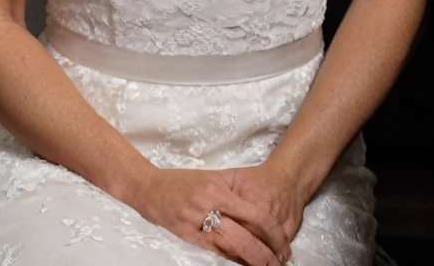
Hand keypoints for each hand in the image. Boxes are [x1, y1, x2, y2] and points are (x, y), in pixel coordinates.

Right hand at [128, 163, 294, 264]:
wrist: (150, 189)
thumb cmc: (183, 181)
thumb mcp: (212, 176)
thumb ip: (235, 187)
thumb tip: (261, 201)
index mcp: (217, 191)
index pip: (253, 214)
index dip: (272, 231)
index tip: (284, 241)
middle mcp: (208, 209)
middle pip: (244, 237)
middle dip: (266, 253)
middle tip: (281, 261)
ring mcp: (197, 227)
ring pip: (231, 249)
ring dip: (252, 261)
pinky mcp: (190, 239)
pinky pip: (217, 252)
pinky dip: (233, 260)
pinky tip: (245, 264)